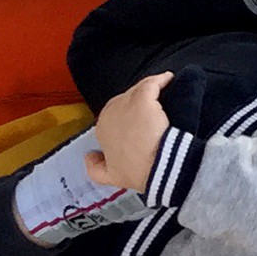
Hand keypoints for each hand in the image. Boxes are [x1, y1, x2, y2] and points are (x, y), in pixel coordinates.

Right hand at [84, 73, 171, 191]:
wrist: (158, 167)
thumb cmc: (137, 172)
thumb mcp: (108, 177)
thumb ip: (94, 167)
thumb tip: (88, 156)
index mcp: (102, 130)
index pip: (114, 115)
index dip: (127, 115)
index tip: (141, 118)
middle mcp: (110, 113)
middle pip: (125, 100)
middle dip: (137, 101)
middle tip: (154, 106)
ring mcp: (126, 105)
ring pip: (138, 90)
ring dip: (149, 88)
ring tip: (162, 89)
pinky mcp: (143, 100)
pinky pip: (151, 84)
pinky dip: (160, 79)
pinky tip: (168, 78)